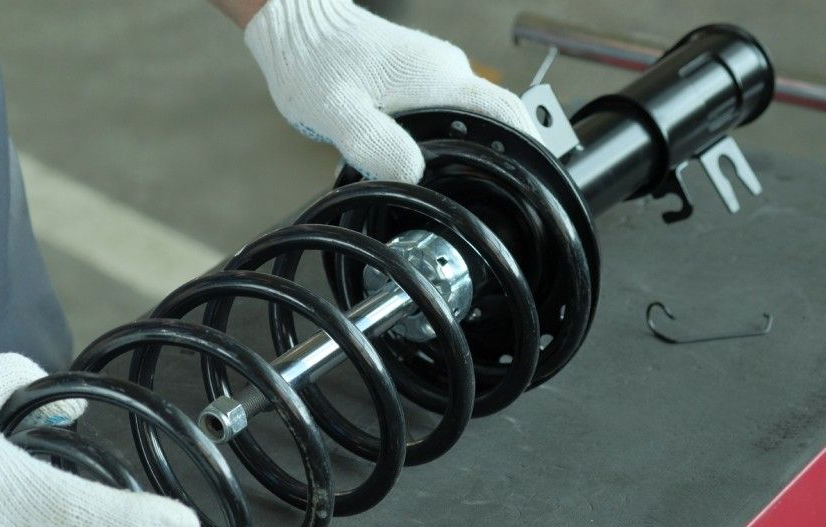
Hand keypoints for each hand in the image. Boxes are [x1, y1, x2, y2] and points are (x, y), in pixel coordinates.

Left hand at [243, 0, 539, 181]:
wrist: (295, 29)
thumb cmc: (312, 65)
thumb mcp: (340, 114)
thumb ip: (376, 145)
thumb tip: (415, 173)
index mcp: (439, 80)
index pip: (508, 112)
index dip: (529, 147)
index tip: (532, 180)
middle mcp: (445, 71)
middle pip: (490, 120)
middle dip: (488, 158)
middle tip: (477, 197)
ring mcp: (431, 71)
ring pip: (461, 117)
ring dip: (453, 148)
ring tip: (433, 181)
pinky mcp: (413, 76)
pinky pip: (437, 110)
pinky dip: (430, 136)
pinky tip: (401, 157)